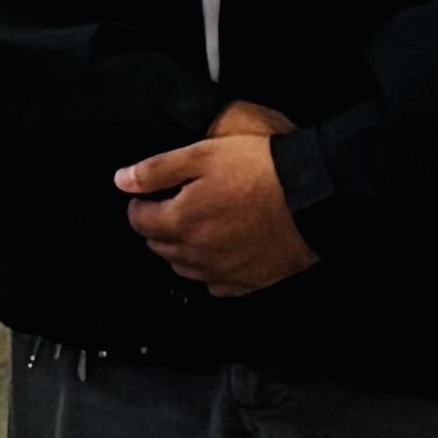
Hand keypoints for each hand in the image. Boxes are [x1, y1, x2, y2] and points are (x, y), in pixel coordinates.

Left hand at [117, 107, 314, 295]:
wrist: (316, 194)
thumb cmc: (263, 170)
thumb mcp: (204, 154)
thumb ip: (157, 169)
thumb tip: (122, 180)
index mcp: (181, 221)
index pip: (138, 220)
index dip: (142, 203)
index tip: (152, 193)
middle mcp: (196, 254)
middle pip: (159, 246)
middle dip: (160, 225)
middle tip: (178, 203)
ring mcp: (223, 272)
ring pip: (184, 267)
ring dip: (184, 248)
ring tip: (202, 223)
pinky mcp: (249, 282)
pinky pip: (216, 284)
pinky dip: (212, 269)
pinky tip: (224, 249)